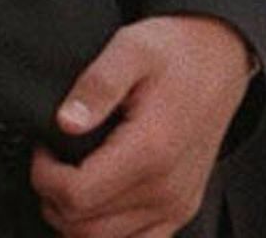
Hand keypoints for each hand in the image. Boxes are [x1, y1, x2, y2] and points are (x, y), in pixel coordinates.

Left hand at [31, 14, 254, 237]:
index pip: (76, 196)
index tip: (46, 148)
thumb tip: (65, 122)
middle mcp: (167, 186)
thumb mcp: (133, 46)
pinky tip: (100, 201)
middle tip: (55, 161)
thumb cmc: (176, 51)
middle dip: (54, 198)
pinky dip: (106, 233)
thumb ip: (98, 83)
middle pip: (82, 226)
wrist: (221, 56)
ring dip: (74, 217)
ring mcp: (177, 203)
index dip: (44, 176)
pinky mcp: (182, 209)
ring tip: (75, 176)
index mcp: (152, 149)